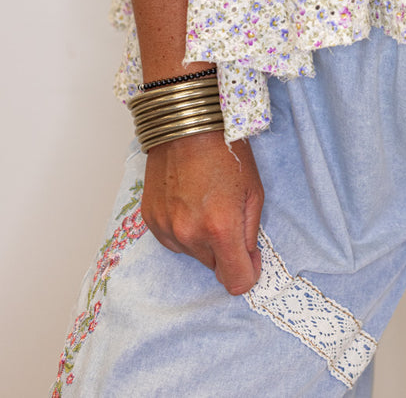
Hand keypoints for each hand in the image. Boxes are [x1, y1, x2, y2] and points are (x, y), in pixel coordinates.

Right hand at [142, 131, 264, 292]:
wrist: (186, 124)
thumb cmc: (225, 150)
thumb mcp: (254, 191)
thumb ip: (252, 234)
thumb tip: (250, 264)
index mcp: (220, 228)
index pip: (236, 281)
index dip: (248, 273)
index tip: (251, 257)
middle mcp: (190, 235)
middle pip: (214, 266)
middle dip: (225, 248)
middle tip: (227, 213)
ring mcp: (167, 229)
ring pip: (194, 253)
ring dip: (203, 238)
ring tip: (205, 202)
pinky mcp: (151, 221)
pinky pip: (174, 240)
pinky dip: (183, 228)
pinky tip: (188, 201)